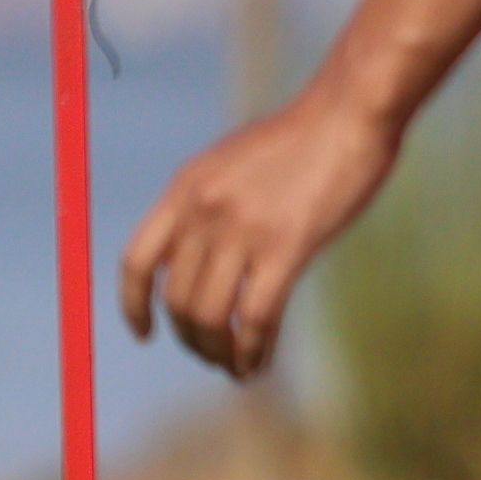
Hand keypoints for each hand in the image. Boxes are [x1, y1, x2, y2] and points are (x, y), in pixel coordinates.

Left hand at [121, 87, 400, 378]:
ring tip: (233, 366)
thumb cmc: (299, 139)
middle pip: (176, 299)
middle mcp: (202, 212)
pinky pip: (255, 318)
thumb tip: (193, 258)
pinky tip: (258, 366)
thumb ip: (205, 206)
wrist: (347, 113)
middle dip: (189, 337)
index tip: (143, 333)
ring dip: (218, 351)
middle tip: (210, 353)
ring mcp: (241, 231)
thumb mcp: (229, 163)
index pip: (136, 261)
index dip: (133, 304)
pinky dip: (253, 350)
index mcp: (183, 191)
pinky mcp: (287, 247)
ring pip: (210, 316)